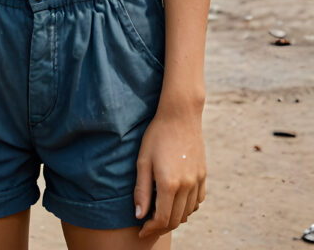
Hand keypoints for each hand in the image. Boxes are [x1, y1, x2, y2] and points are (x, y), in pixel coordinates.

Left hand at [134, 106, 205, 238]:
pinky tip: (177, 201)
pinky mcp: (203, 174)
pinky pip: (198, 201)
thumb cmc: (157, 135)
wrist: (180, 114)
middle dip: (161, 227)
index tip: (141, 230)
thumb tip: (139, 216)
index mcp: (169, 184)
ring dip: (174, 218)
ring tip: (161, 213)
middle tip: (149, 225)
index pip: (162, 219)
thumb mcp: (143, 161)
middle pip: (176, 219)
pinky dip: (188, 207)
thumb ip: (141, 190)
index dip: (151, 229)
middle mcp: (186, 186)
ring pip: (188, 212)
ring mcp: (197, 180)